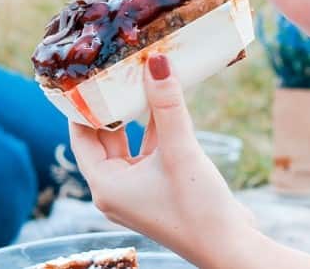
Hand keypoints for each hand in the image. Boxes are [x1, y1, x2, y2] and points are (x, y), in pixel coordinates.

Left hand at [70, 54, 257, 267]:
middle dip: (111, 105)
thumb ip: (167, 105)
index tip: (86, 74)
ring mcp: (138, 190)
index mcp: (105, 185)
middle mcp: (116, 189)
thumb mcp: (179, 150)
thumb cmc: (197, 209)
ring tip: (138, 79)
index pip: (81, 136)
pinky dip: (156, 129)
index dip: (82, 105)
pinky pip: (149, 151)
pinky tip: (166, 102)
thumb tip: (156, 62)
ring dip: (135, 115)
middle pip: (104, 138)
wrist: (229, 248)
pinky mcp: (159, 188)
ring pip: (129, 143)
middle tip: (114, 70)